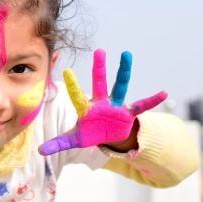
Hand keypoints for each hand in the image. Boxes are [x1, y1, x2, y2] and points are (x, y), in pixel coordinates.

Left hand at [38, 49, 165, 155]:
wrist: (109, 136)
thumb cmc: (90, 133)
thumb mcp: (74, 139)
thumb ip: (58, 143)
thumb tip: (38, 151)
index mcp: (86, 109)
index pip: (78, 96)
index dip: (73, 85)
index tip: (66, 71)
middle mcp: (101, 103)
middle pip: (99, 83)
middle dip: (99, 68)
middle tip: (98, 51)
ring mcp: (116, 106)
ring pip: (120, 86)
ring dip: (124, 72)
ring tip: (127, 55)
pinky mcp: (128, 113)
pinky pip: (141, 106)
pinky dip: (152, 101)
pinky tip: (163, 93)